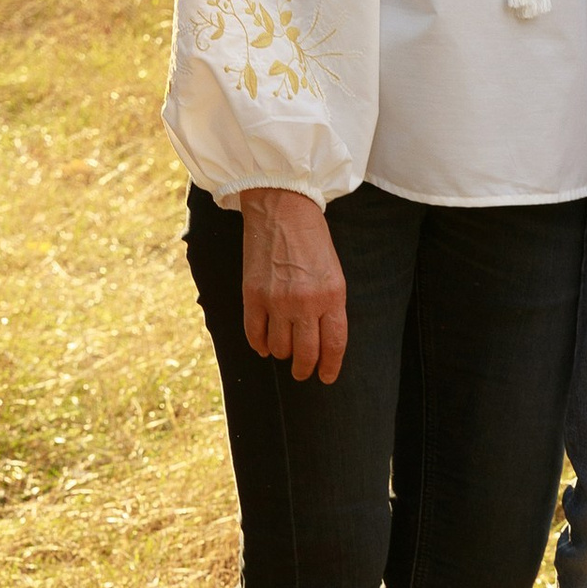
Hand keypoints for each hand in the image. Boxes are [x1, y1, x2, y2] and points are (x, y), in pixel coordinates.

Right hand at [241, 189, 348, 382]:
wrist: (283, 209)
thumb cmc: (313, 240)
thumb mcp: (334, 273)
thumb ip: (330, 306)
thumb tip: (323, 342)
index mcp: (332, 295)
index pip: (334, 344)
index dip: (331, 366)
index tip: (327, 377)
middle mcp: (305, 302)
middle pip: (305, 353)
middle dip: (305, 369)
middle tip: (303, 373)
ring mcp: (276, 300)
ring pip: (279, 348)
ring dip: (283, 353)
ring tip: (285, 349)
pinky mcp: (252, 296)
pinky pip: (254, 335)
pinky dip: (260, 345)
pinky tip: (265, 345)